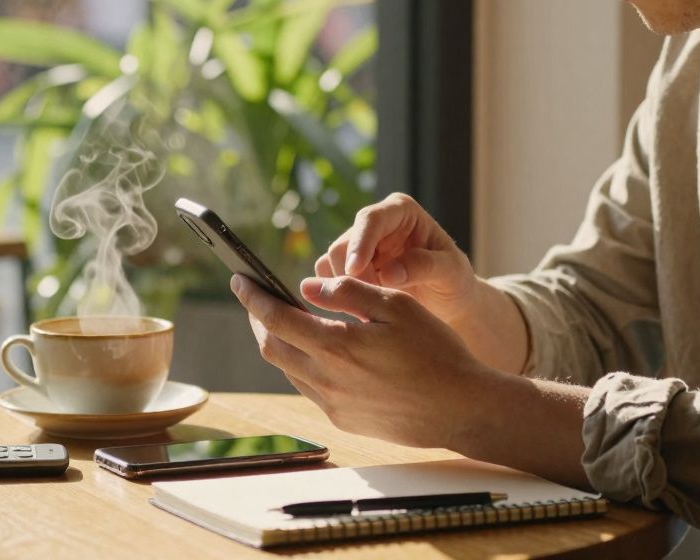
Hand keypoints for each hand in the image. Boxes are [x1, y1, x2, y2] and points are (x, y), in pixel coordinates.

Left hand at [231, 273, 495, 448]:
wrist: (461, 409)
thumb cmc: (436, 352)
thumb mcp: (398, 307)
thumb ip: (349, 292)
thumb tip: (306, 286)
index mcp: (337, 345)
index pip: (276, 318)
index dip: (252, 297)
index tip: (239, 280)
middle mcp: (327, 379)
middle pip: (271, 348)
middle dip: (259, 321)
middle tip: (257, 300)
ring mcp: (334, 404)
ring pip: (288, 370)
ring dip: (280, 344)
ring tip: (286, 323)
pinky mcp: (344, 420)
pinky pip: (309, 389)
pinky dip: (302, 366)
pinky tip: (316, 353)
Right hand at [317, 193, 481, 328]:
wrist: (448, 300)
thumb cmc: (454, 280)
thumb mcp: (451, 272)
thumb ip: (424, 266)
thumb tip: (388, 273)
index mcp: (401, 211)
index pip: (370, 220)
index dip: (359, 244)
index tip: (354, 271)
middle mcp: (374, 223)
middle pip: (343, 244)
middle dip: (352, 278)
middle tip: (371, 309)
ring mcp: (358, 245)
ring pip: (331, 264)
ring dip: (345, 291)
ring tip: (372, 314)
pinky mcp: (347, 267)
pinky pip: (328, 279)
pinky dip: (339, 297)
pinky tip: (363, 314)